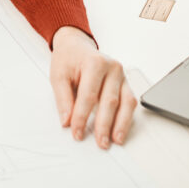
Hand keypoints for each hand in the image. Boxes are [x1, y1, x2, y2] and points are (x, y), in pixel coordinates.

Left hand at [50, 26, 136, 148]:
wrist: (76, 45)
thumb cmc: (68, 59)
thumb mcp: (58, 75)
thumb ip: (63, 98)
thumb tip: (67, 121)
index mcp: (94, 62)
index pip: (89, 95)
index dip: (82, 116)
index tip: (77, 132)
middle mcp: (113, 68)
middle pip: (110, 101)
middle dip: (104, 125)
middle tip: (100, 142)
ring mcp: (122, 76)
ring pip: (126, 103)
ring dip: (121, 124)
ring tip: (115, 140)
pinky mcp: (126, 83)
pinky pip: (130, 102)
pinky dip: (126, 118)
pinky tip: (121, 130)